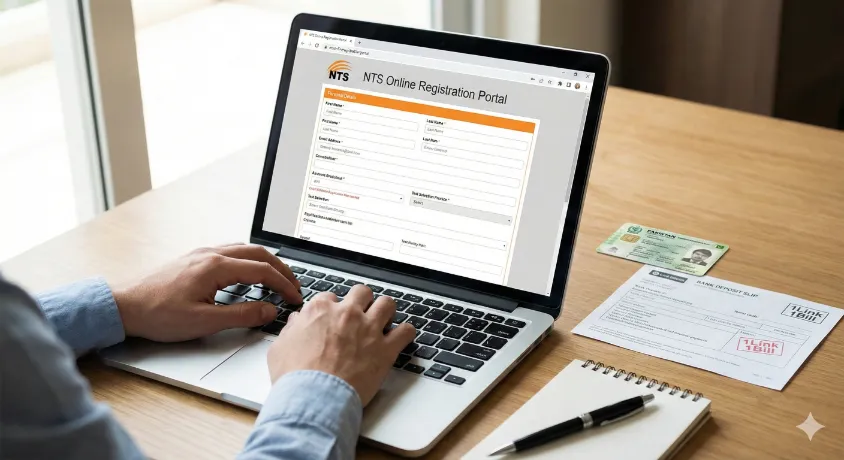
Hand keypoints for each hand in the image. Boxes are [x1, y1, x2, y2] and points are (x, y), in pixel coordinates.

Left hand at [113, 244, 301, 341]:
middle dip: (281, 269)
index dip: (284, 285)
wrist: (123, 305)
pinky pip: (231, 251)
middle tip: (294, 286)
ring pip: (245, 249)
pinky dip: (249, 260)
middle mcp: (211, 254)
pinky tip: (248, 274)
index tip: (295, 298)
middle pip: (259, 253)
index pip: (263, 271)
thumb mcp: (204, 322)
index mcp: (216, 267)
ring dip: (266, 262)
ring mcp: (202, 253)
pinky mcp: (194, 258)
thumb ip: (242, 315)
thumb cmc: (157, 314)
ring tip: (277, 278)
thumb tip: (269, 311)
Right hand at [267, 285, 414, 405]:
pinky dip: (405, 333)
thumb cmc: (295, 377)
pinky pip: (405, 331)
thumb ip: (292, 330)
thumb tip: (297, 322)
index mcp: (320, 310)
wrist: (313, 397)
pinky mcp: (385, 349)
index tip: (334, 317)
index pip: (331, 297)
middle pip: (362, 292)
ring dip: (385, 311)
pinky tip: (400, 338)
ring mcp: (368, 329)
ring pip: (387, 304)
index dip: (333, 308)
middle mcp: (347, 314)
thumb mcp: (280, 347)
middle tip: (361, 315)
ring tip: (384, 321)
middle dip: (362, 302)